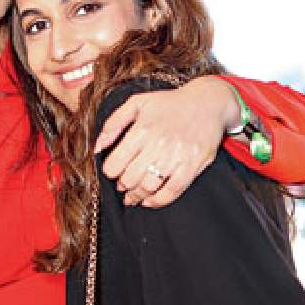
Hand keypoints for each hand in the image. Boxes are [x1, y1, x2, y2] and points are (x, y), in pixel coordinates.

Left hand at [94, 76, 239, 206]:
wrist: (207, 103)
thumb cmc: (169, 103)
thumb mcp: (137, 103)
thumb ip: (113, 123)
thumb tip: (97, 147)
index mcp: (142, 130)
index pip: (115, 163)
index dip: (110, 172)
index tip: (112, 172)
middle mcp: (158, 144)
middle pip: (130, 178)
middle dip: (122, 185)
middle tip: (122, 185)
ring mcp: (176, 157)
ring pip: (149, 187)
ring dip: (136, 196)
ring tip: (132, 196)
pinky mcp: (192, 166)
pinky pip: (172, 192)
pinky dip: (157, 201)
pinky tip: (149, 200)